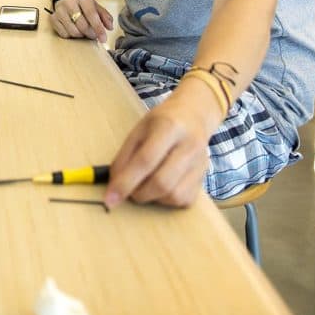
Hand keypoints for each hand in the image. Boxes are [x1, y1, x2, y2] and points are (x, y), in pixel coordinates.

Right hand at [50, 0, 112, 42]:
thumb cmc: (83, 5)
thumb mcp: (96, 6)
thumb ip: (105, 16)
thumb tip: (110, 27)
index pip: (91, 14)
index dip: (98, 28)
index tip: (104, 38)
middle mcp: (69, 2)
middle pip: (82, 25)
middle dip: (90, 33)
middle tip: (93, 35)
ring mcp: (59, 10)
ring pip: (72, 31)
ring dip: (81, 35)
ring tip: (84, 32)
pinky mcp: (53, 18)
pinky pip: (64, 34)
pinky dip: (71, 36)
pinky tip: (74, 30)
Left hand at [103, 93, 220, 208]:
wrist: (193, 115)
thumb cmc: (160, 122)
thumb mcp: (138, 130)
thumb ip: (124, 156)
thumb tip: (114, 185)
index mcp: (169, 127)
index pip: (145, 161)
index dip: (125, 183)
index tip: (109, 200)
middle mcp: (190, 146)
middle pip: (162, 183)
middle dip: (139, 193)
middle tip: (128, 190)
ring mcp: (201, 163)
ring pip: (174, 195)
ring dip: (153, 198)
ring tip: (145, 185)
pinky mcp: (205, 177)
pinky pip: (184, 200)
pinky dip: (166, 200)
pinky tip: (161, 187)